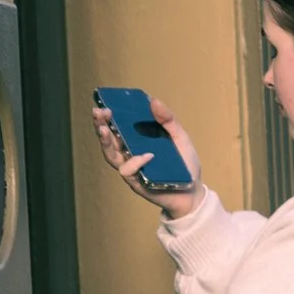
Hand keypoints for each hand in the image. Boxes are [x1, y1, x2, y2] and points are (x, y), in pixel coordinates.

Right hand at [92, 96, 204, 217]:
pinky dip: (135, 162)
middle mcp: (129, 154)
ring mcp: (132, 169)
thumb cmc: (185, 164)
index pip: (115, 127)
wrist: (195, 192)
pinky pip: (128, 171)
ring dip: (105, 142)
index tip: (104, 105)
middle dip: (100, 125)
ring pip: (110, 155)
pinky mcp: (137, 183)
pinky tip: (147, 156)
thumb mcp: (180, 138)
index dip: (106, 117)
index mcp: (136, 141)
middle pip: (107, 140)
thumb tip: (153, 101)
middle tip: (98, 113)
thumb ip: (168, 120)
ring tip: (104, 129)